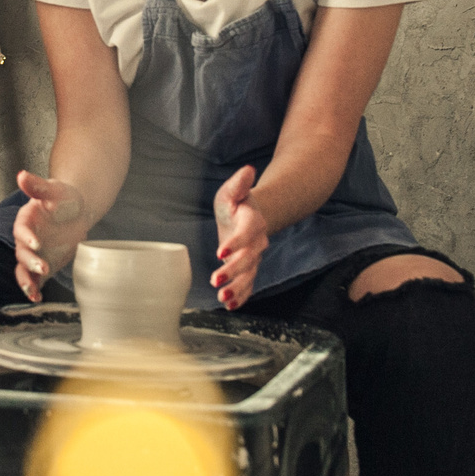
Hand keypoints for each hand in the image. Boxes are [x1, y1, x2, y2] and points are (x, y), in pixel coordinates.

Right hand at [10, 170, 88, 302]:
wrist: (76, 211)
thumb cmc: (64, 198)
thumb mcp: (54, 189)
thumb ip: (38, 185)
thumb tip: (21, 175)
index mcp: (26, 219)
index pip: (21, 229)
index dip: (27, 236)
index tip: (36, 243)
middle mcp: (26, 239)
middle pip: (22, 252)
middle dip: (30, 261)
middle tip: (44, 267)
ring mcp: (33, 254)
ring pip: (23, 269)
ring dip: (26, 280)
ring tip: (32, 291)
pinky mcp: (42, 265)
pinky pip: (34, 279)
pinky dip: (34, 288)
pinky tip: (37, 297)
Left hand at [209, 165, 266, 308]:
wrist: (249, 216)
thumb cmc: (237, 203)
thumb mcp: (233, 190)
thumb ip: (240, 183)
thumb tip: (248, 170)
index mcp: (253, 222)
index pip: (247, 232)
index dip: (236, 243)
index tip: (221, 252)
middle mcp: (257, 242)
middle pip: (248, 258)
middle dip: (233, 271)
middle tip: (216, 280)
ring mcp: (254, 258)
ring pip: (249, 275)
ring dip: (237, 288)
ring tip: (222, 298)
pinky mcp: (249, 269)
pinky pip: (248, 285)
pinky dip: (241, 296)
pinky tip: (230, 305)